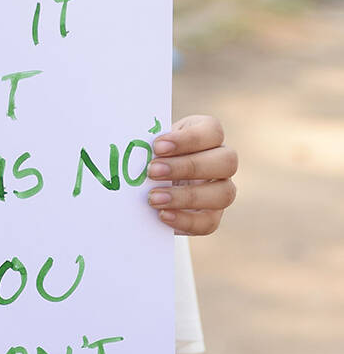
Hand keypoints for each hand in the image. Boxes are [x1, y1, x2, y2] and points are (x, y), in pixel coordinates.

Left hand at [147, 114, 236, 235]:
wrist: (148, 181)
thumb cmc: (150, 154)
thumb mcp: (150, 143)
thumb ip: (146, 142)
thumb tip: (126, 147)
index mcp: (208, 135)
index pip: (213, 131)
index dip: (188, 139)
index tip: (157, 146)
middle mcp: (222, 161)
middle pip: (227, 161)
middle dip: (187, 167)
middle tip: (152, 171)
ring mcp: (222, 189)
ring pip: (224, 193)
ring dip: (186, 197)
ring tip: (153, 198)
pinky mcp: (213, 215)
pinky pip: (209, 222)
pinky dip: (185, 220)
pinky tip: (162, 215)